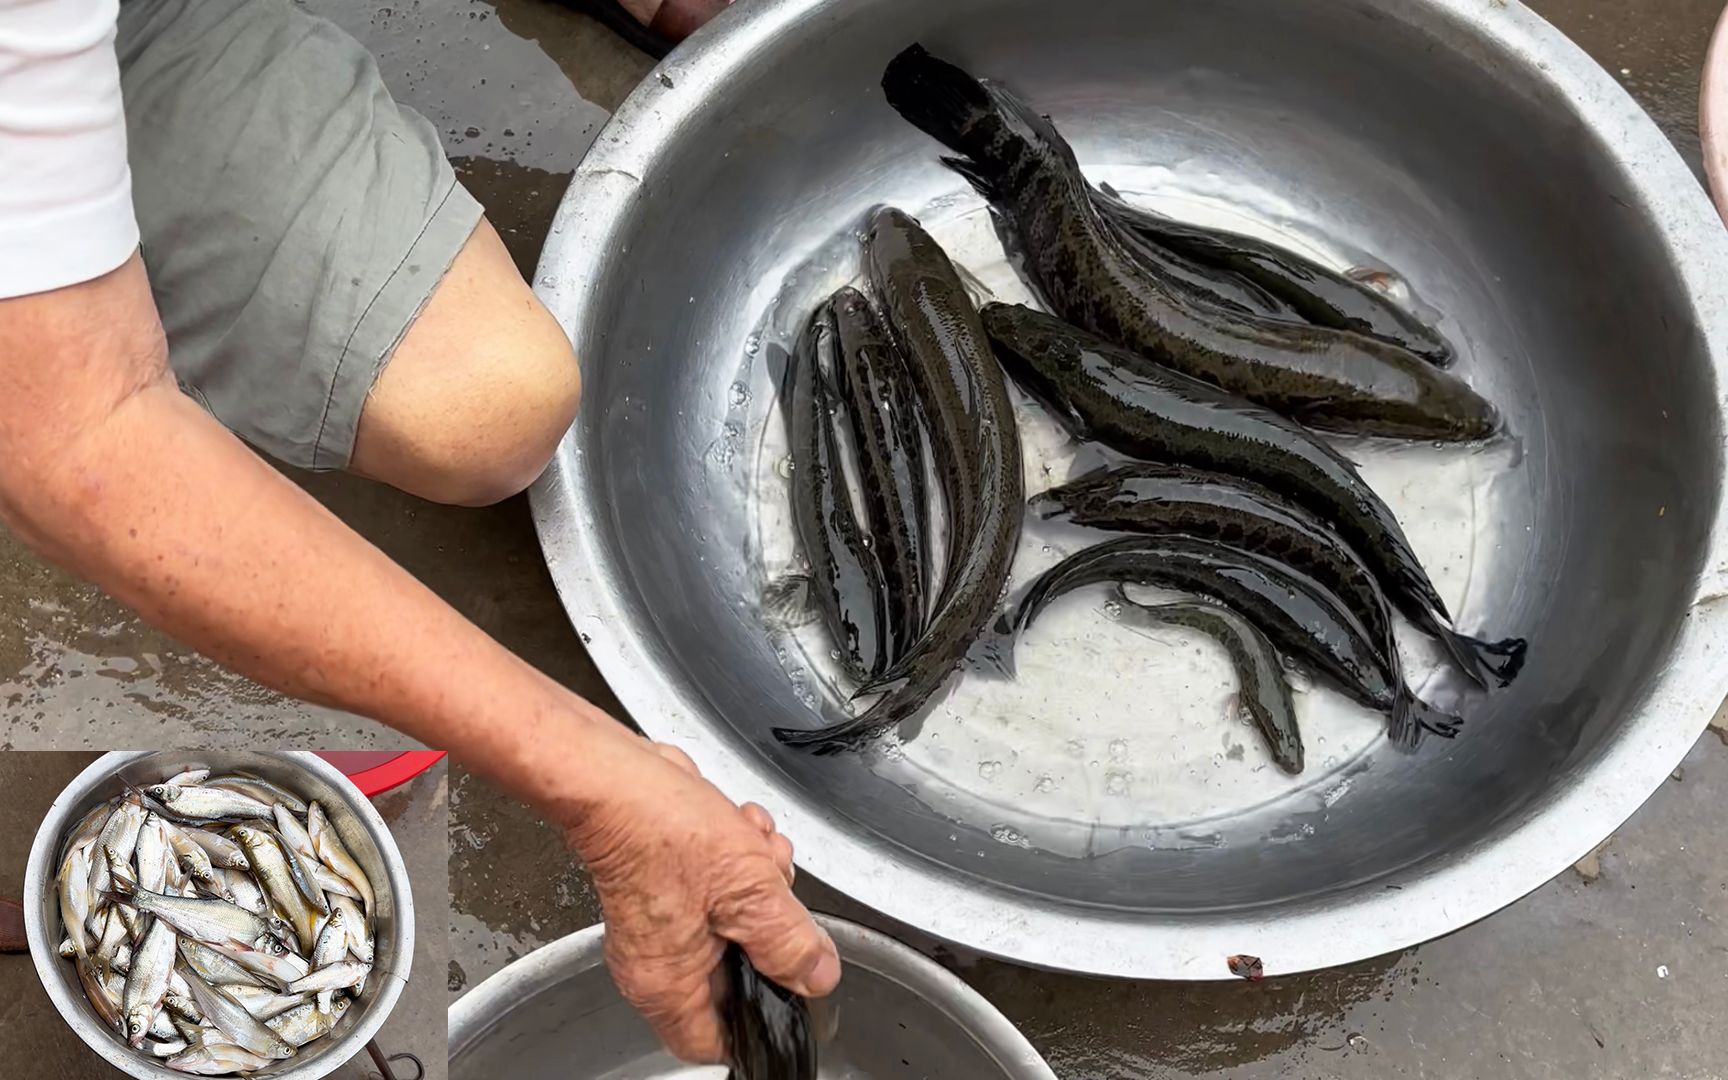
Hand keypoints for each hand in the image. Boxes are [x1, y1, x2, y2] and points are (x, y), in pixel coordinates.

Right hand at [563, 738, 840, 1061]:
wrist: (616, 775)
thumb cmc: (659, 830)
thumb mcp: (749, 890)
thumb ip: (789, 942)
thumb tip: (816, 976)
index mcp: (669, 983)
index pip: (715, 1041)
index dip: (757, 1019)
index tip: (790, 987)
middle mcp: (654, 961)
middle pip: (734, 970)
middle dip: (767, 924)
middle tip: (776, 891)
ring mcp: (656, 922)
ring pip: (730, 918)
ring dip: (756, 878)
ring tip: (756, 846)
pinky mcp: (659, 885)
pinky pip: (712, 886)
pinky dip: (733, 858)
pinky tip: (739, 827)